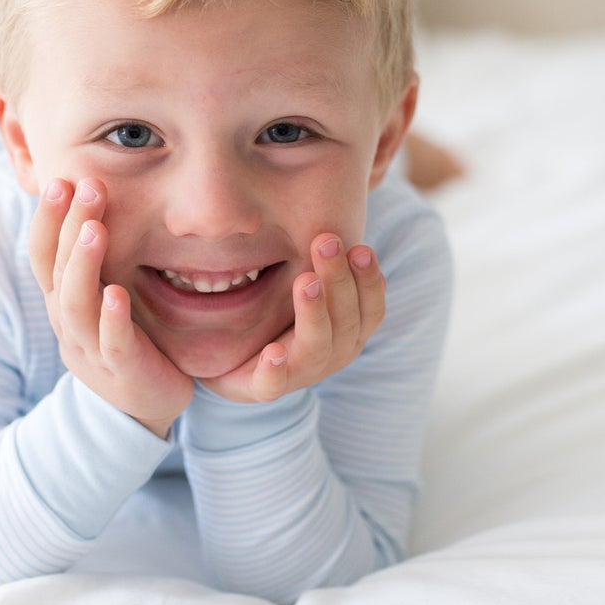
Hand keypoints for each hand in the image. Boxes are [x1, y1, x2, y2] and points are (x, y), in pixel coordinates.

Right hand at [28, 176, 194, 438]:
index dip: (49, 219)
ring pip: (77, 304)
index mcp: (62, 301)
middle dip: (68, 226)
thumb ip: (93, 259)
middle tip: (85, 186)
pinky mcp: (121, 370)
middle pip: (58, 270)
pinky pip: (112, 342)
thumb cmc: (124, 339)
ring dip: (84, 265)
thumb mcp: (102, 295)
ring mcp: (91, 348)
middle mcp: (68, 322)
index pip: (44, 254)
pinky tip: (117, 294)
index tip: (61, 179)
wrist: (142, 407)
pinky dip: (112, 318)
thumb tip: (90, 198)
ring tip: (95, 230)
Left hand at [199, 232, 385, 404]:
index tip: (360, 247)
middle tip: (325, 242)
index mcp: (349, 330)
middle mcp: (334, 352)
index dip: (369, 279)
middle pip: (347, 319)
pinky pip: (273, 385)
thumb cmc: (280, 316)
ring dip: (314, 312)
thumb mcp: (307, 287)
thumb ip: (324, 263)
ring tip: (305, 281)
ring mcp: (302, 373)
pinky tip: (272, 353)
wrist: (233, 365)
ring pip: (317, 346)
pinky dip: (275, 370)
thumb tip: (336, 215)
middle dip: (338, 279)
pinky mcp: (264, 389)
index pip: (371, 307)